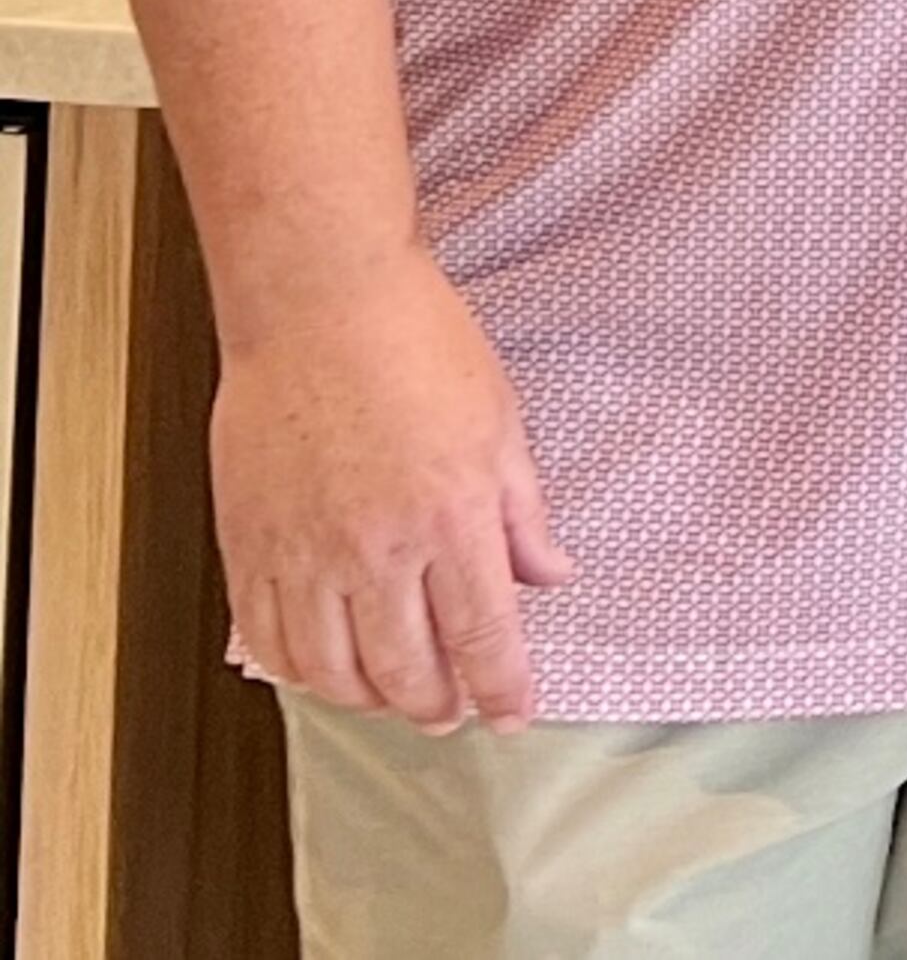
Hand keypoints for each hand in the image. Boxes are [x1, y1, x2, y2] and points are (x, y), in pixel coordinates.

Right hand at [209, 241, 574, 731]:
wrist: (320, 302)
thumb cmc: (415, 341)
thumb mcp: (501, 422)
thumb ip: (523, 514)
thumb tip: (548, 575)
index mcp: (452, 517)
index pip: (484, 638)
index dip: (504, 690)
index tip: (515, 712)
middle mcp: (377, 549)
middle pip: (407, 672)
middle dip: (439, 706)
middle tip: (455, 711)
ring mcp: (306, 554)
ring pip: (333, 675)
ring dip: (370, 700)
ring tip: (396, 696)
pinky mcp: (250, 546)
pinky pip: (269, 641)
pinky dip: (299, 672)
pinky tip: (324, 668)